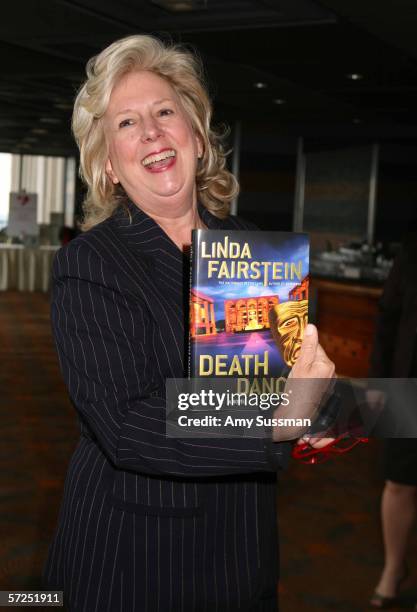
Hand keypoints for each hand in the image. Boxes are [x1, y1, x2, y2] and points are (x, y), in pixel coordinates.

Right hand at [272, 324, 335, 441]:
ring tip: (295, 380)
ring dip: (302, 370)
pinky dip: (305, 379)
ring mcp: (327, 382)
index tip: (292, 352)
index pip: (315, 346)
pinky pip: (313, 378)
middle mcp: (330, 372)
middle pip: (314, 357)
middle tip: (293, 369)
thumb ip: (307, 346)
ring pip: (312, 367)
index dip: (302, 347)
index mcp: (326, 364)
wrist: (297, 418)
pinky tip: (298, 387)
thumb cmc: (298, 392)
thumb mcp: (300, 366)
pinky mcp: (323, 390)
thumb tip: (311, 326)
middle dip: (302, 359)